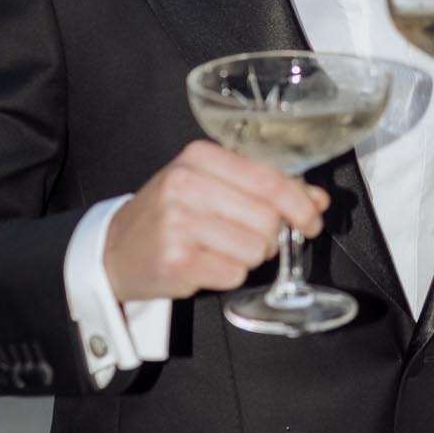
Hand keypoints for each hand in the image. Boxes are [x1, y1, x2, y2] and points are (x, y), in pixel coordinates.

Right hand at [104, 141, 328, 302]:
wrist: (114, 249)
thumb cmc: (171, 215)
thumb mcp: (213, 186)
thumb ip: (267, 187)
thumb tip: (318, 200)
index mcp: (200, 157)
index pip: (271, 180)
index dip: (301, 204)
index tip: (312, 219)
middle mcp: (186, 185)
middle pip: (268, 218)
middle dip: (270, 236)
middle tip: (248, 238)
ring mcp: (178, 223)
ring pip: (255, 249)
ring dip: (248, 257)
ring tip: (221, 250)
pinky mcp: (176, 261)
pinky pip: (234, 274)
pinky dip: (228, 275)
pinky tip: (205, 264)